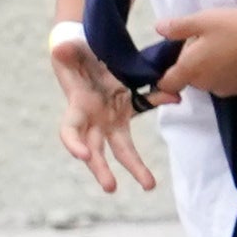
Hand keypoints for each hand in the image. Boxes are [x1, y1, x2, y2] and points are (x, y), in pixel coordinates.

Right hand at [52, 49, 151, 193]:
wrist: (87, 50)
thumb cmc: (73, 56)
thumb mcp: (68, 52)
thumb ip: (65, 52)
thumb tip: (61, 48)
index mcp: (76, 109)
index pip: (69, 131)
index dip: (74, 143)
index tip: (83, 155)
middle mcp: (94, 120)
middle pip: (97, 151)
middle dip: (102, 170)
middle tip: (110, 188)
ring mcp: (112, 117)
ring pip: (122, 147)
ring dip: (135, 166)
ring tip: (148, 185)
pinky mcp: (128, 106)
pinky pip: (145, 103)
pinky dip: (160, 99)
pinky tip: (174, 99)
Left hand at [141, 0, 236, 106]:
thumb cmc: (234, 26)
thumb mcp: (202, 20)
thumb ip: (177, 27)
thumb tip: (158, 29)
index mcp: (191, 70)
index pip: (167, 83)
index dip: (166, 73)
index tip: (176, 57)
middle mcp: (206, 85)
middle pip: (191, 79)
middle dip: (194, 64)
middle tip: (208, 41)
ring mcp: (226, 90)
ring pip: (209, 81)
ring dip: (211, 69)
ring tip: (227, 47)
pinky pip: (227, 83)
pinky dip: (228, 73)